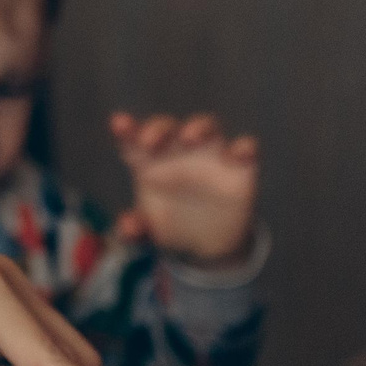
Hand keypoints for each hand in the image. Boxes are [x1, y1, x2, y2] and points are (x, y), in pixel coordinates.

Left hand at [111, 111, 258, 267]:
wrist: (209, 240)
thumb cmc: (171, 223)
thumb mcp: (150, 231)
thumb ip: (136, 229)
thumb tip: (128, 229)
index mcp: (149, 161)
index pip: (133, 139)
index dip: (126, 129)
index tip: (119, 124)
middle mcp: (178, 150)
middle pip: (167, 127)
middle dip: (158, 128)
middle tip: (149, 142)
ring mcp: (210, 154)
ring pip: (207, 126)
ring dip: (199, 127)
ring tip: (190, 138)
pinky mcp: (240, 167)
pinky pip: (246, 148)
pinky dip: (245, 147)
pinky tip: (239, 154)